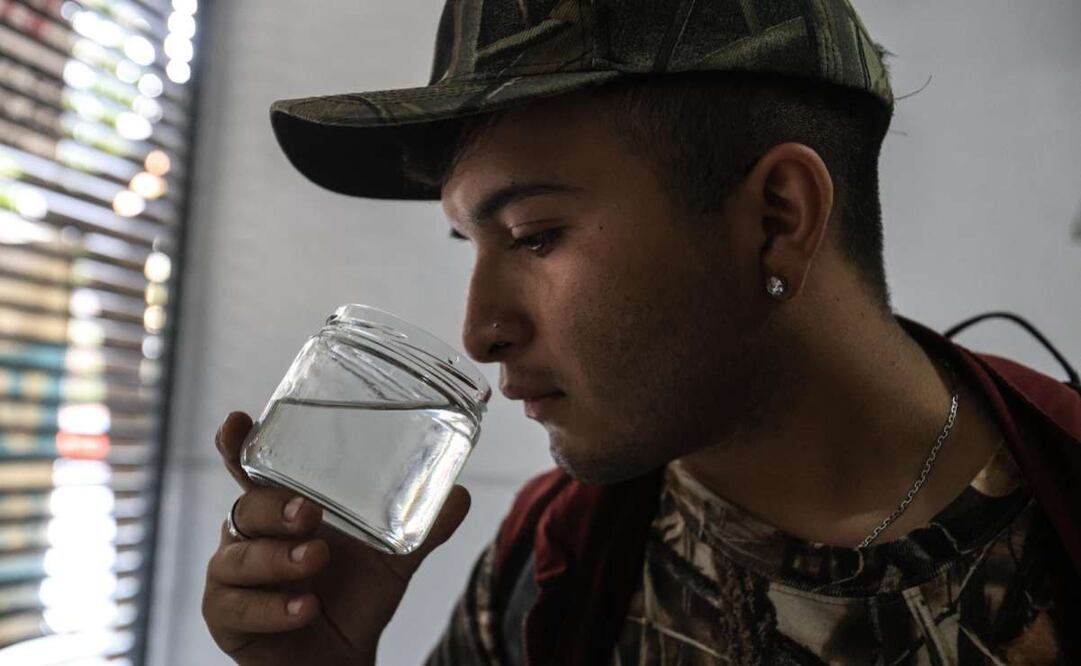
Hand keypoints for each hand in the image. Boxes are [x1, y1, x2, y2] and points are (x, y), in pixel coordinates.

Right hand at [202, 412, 470, 665]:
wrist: (342, 657)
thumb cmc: (355, 594)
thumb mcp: (391, 558)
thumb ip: (421, 528)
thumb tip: (460, 495)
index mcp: (281, 507)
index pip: (251, 468)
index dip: (238, 445)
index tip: (238, 422)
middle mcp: (250, 536)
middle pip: (246, 508)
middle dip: (275, 507)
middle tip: (310, 512)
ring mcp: (232, 577)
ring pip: (237, 559)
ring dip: (277, 558)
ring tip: (315, 558)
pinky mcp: (226, 618)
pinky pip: (236, 608)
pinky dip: (273, 608)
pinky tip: (305, 608)